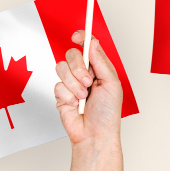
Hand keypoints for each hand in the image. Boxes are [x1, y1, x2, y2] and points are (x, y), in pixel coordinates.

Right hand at [54, 30, 122, 147]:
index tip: (78, 36)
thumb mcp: (112, 83)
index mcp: (99, 68)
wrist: (95, 134)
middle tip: (88, 82)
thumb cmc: (108, 113)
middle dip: (79, 67)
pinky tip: (75, 104)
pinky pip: (57, 85)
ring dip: (74, 84)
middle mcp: (84, 73)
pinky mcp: (61, 94)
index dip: (82, 38)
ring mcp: (71, 83)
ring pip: (61, 68)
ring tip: (83, 96)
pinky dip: (67, 96)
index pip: (88, 47)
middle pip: (72, 54)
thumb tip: (92, 43)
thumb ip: (101, 62)